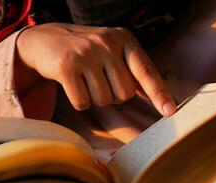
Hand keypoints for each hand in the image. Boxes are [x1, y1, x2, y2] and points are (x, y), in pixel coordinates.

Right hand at [16, 23, 175, 115]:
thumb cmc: (86, 51)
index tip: (171, 111)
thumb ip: (134, 71)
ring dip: (95, 97)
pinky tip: (72, 84)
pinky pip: (83, 103)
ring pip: (104, 100)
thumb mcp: (112, 51)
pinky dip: (79, 101)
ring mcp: (86, 53)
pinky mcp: (67, 66)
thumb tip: (157, 95)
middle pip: (124, 93)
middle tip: (98, 79)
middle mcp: (107, 42)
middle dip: (113, 94)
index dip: (159, 93)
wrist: (45, 40)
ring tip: (84, 79)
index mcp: (123, 39)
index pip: (146, 71)